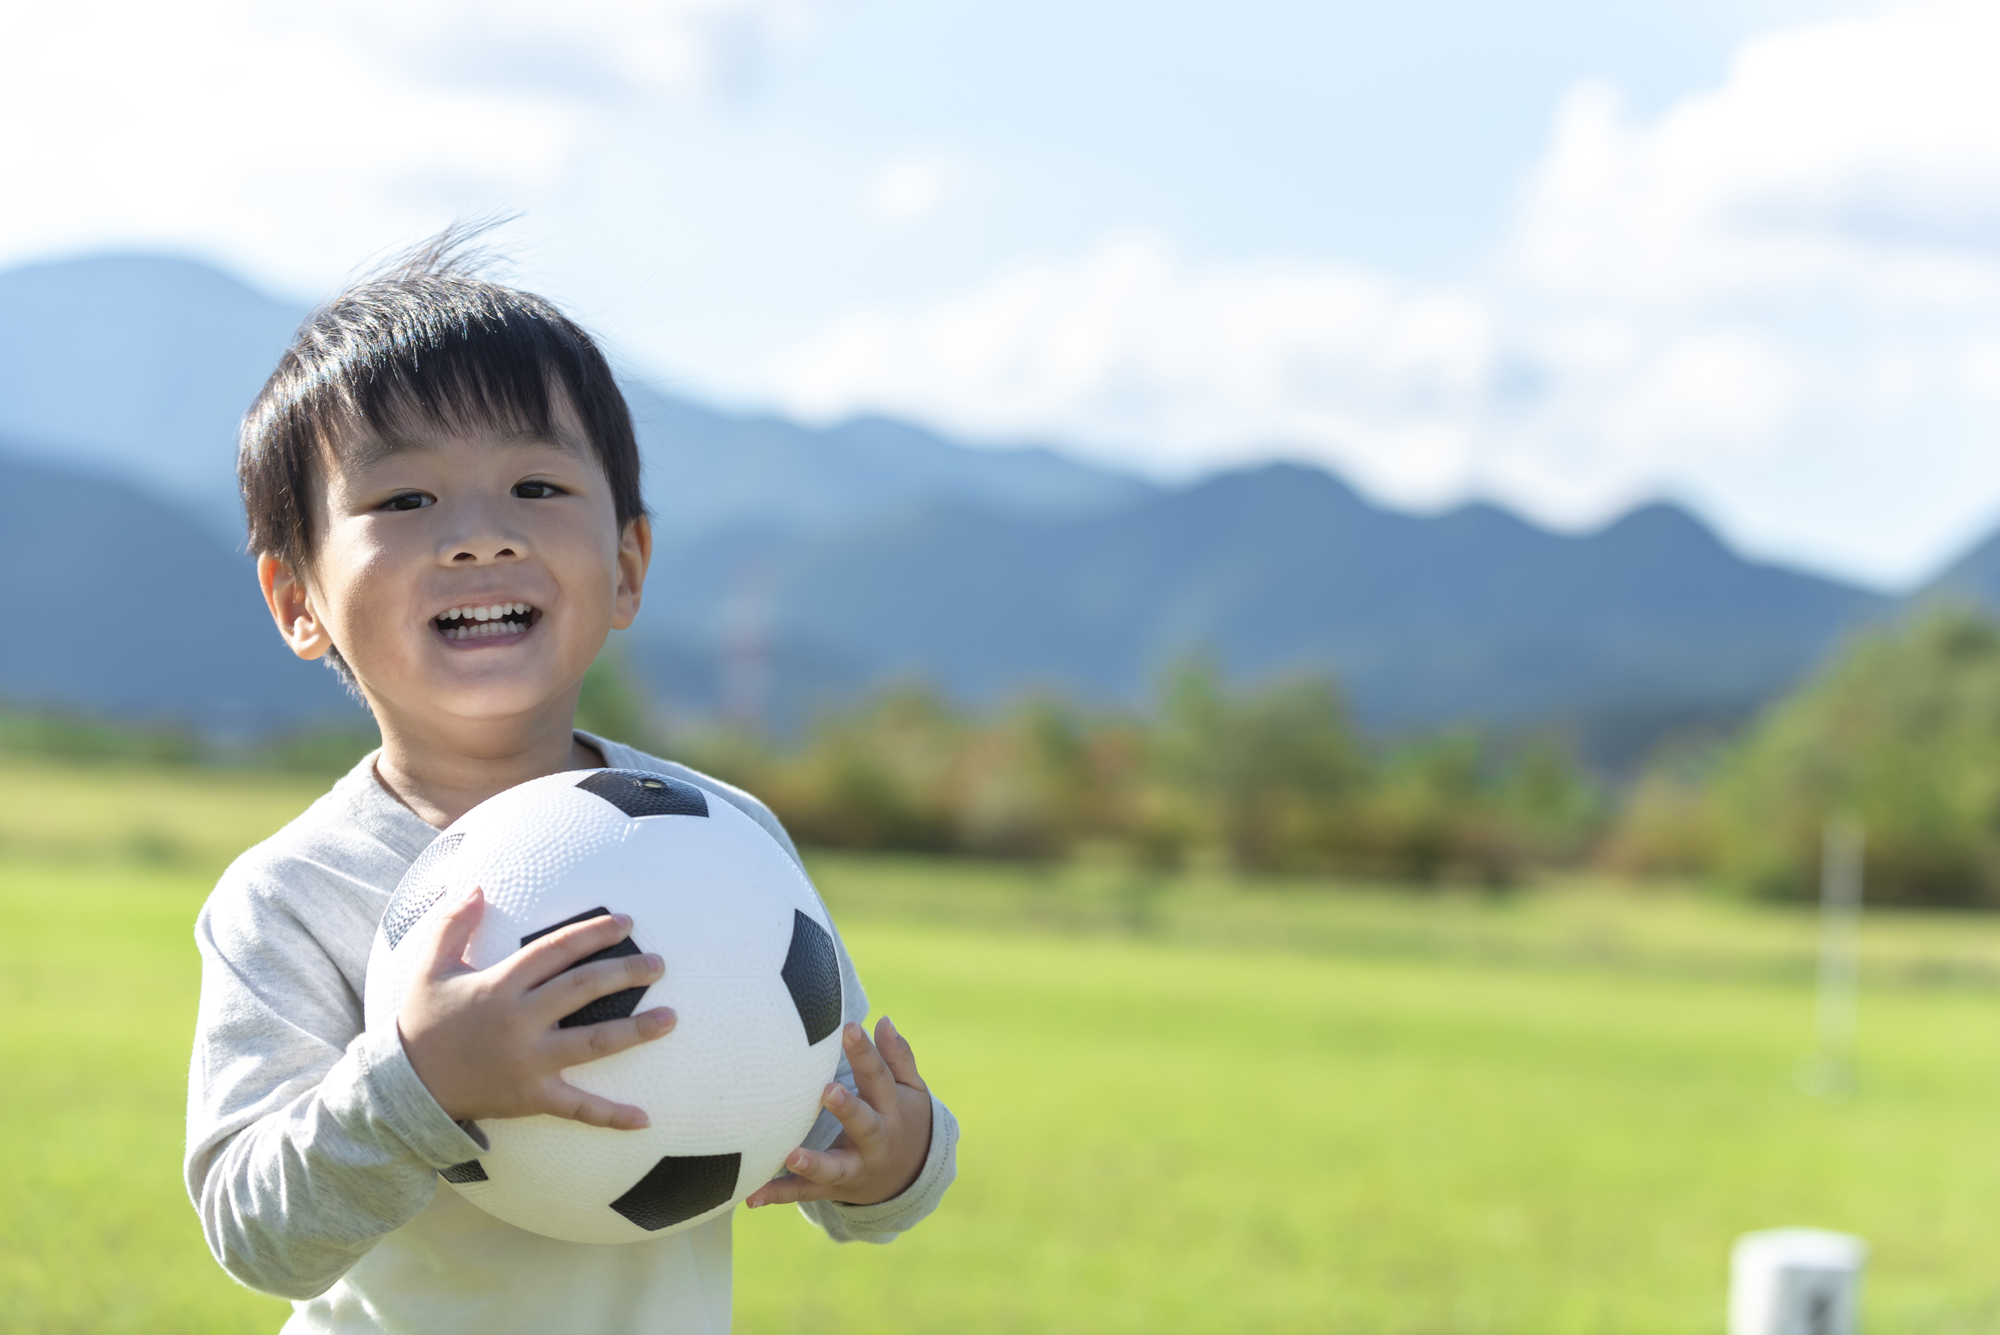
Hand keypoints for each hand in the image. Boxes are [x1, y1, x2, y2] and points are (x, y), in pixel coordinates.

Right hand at [397, 886, 675, 1128]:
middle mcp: (519, 1021)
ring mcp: (528, 1062)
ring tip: (671, 1019)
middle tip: (659, 965)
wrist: (402, 1087)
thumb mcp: (429, 967)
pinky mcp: (530, 1098)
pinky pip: (576, 1108)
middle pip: (582, 989)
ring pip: (592, 1043)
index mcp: (499, 985)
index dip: (592, 933)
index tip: (626, 923)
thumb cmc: (420, 1023)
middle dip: (624, 973)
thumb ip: (453, 923)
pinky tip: (644, 1119)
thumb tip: (477, 886)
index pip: (556, 950)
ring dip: (635, 1031)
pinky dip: (610, 1116)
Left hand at [745, 1017, 932, 1208]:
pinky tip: (751, 1197)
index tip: (849, 1028)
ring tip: (791, 1156)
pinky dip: (778, 1195)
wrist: (908, 1178)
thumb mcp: (911, 1090)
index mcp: (890, 1109)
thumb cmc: (903, 1119)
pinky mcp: (832, 1187)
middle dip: (847, 1109)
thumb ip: (898, 1057)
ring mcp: (854, 1167)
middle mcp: (875, 1140)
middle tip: (827, 1091)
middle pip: (864, 1124)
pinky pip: (804, 1193)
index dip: (865, 1052)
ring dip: (813, 1163)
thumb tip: (885, 1021)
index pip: (878, 1077)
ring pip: (834, 1168)